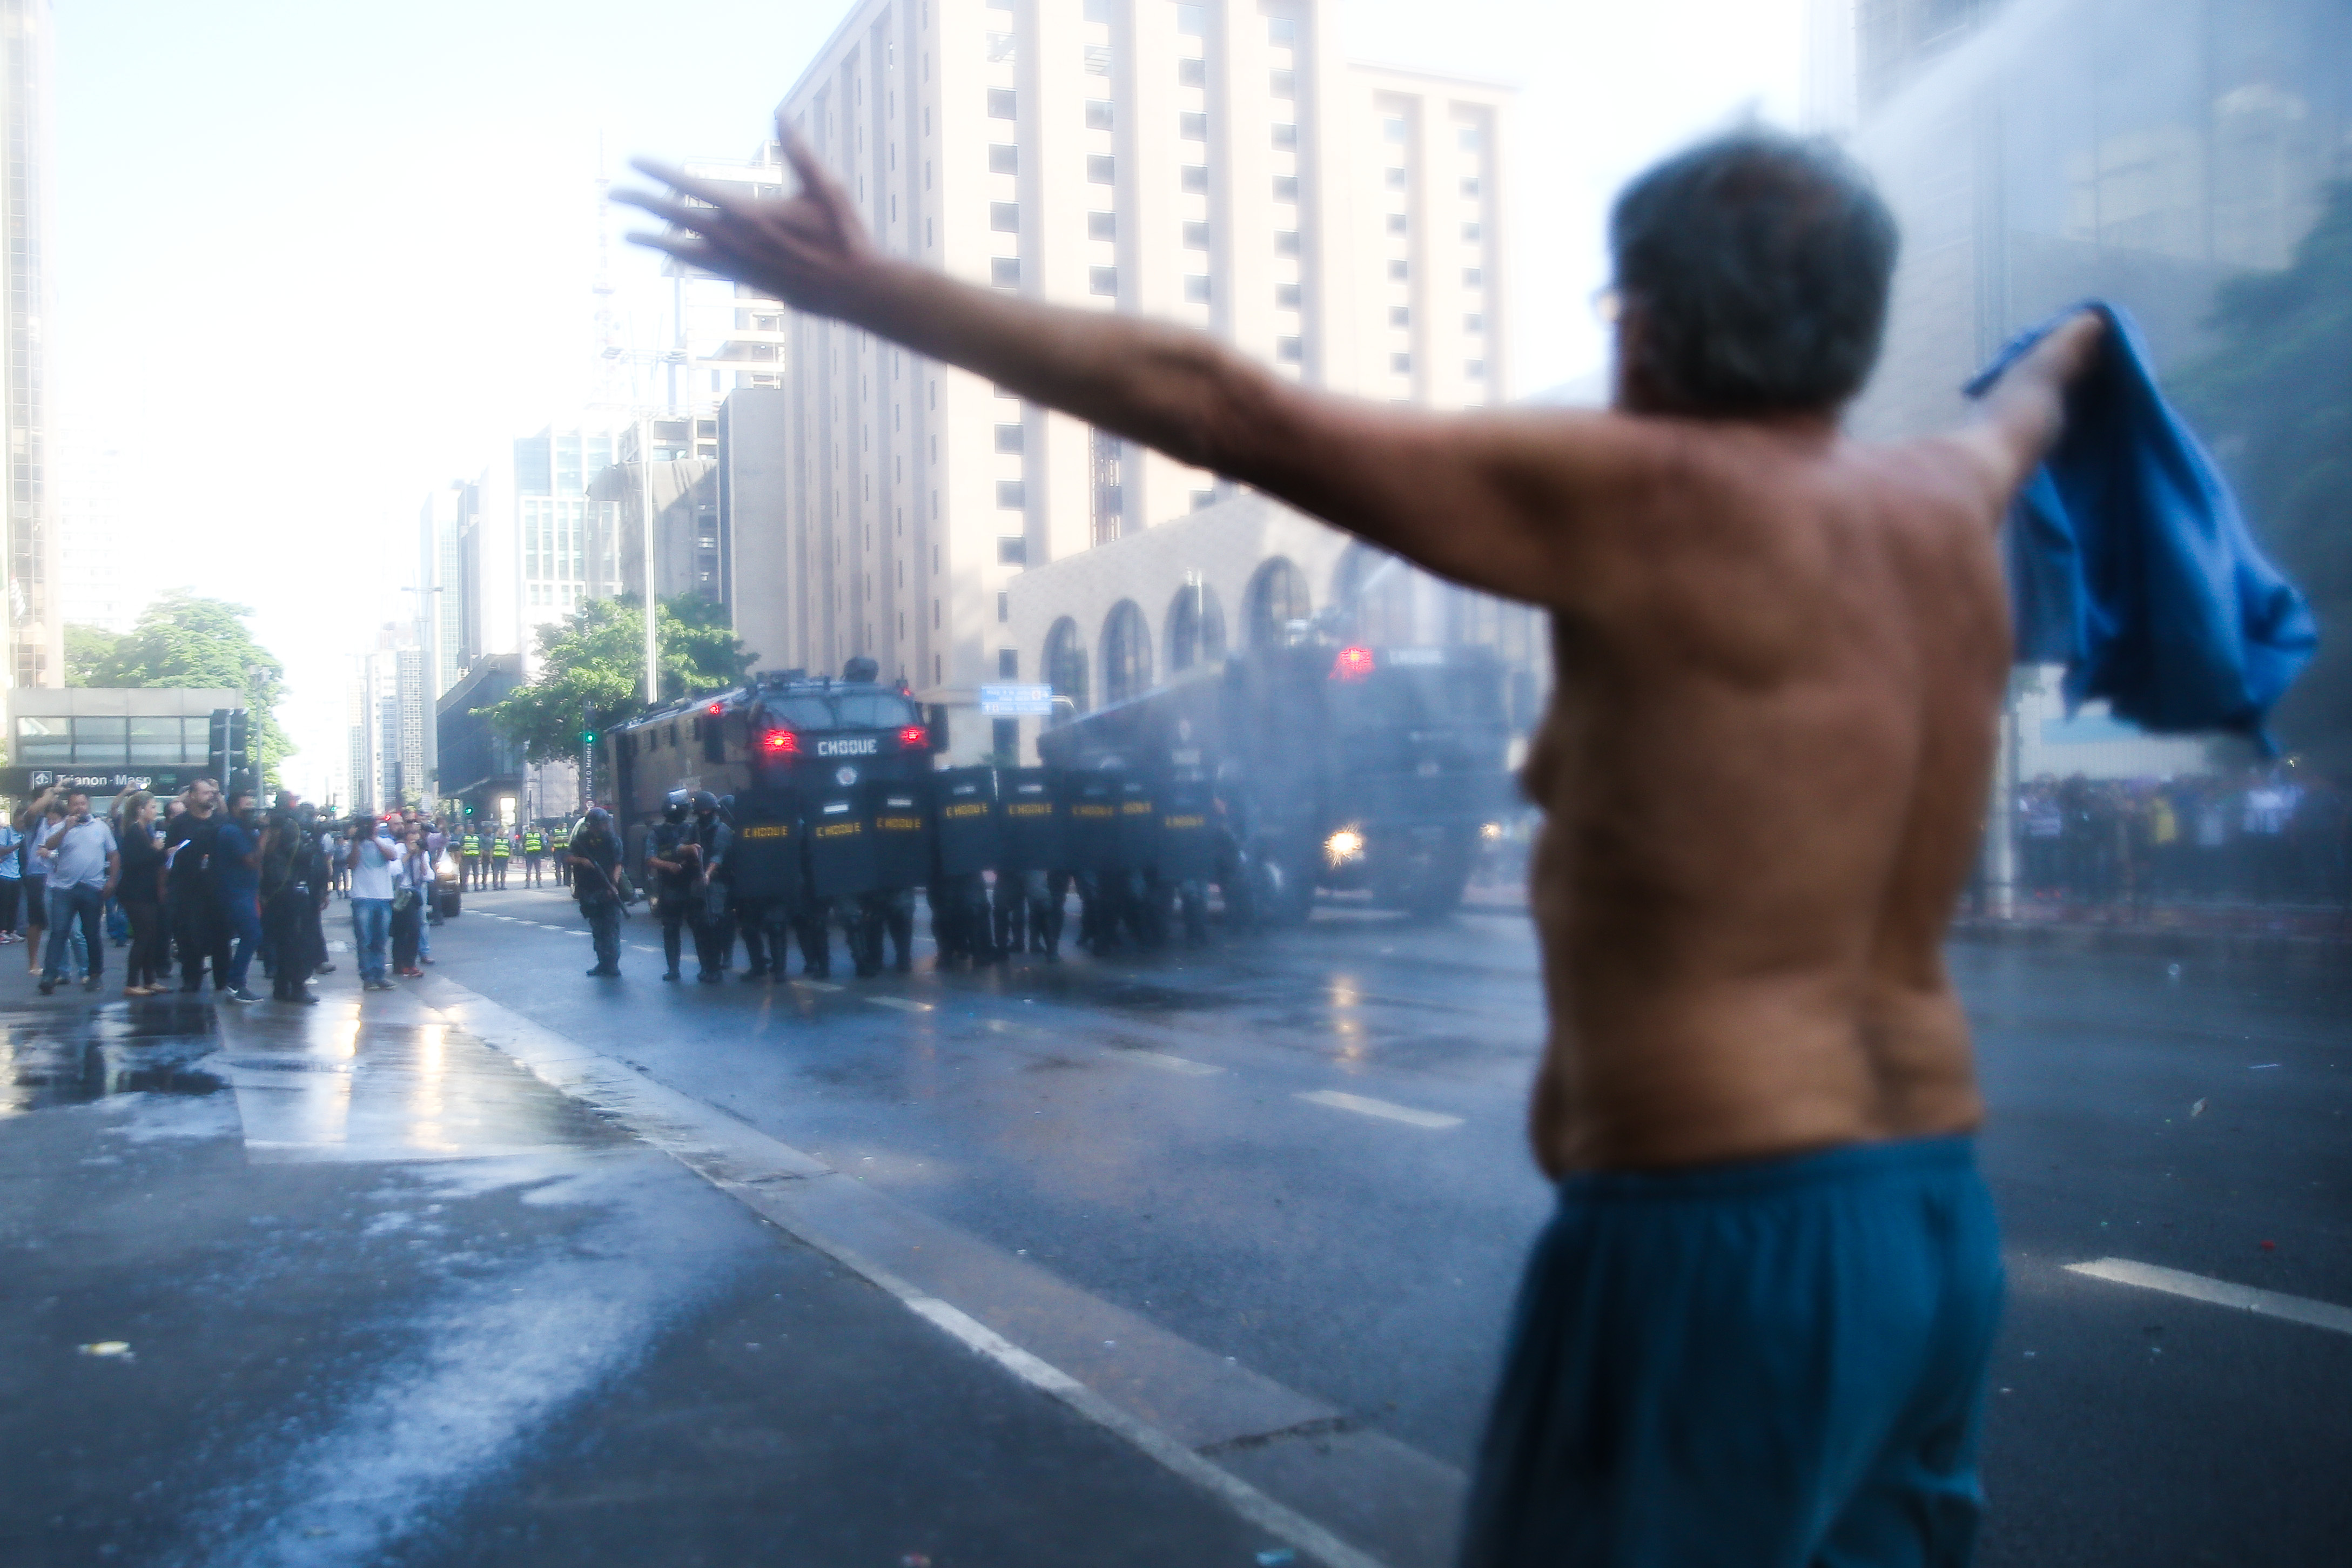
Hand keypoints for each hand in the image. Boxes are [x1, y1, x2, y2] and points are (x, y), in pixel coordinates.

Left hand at [616, 117, 881, 319]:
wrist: (854, 289)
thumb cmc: (844, 236)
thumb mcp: (824, 187)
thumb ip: (798, 151)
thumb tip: (780, 114)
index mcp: (749, 213)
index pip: (691, 188)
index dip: (659, 174)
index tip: (634, 164)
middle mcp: (736, 240)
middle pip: (677, 218)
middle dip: (644, 204)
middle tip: (614, 193)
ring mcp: (738, 264)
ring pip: (684, 249)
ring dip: (655, 238)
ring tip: (628, 232)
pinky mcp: (747, 281)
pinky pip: (705, 267)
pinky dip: (683, 258)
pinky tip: (671, 252)